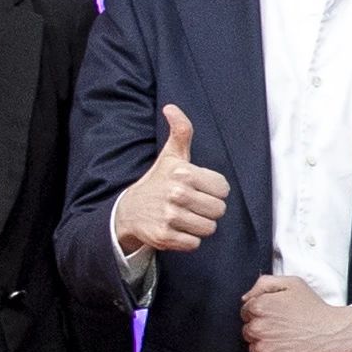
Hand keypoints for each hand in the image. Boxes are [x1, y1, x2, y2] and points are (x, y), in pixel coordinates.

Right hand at [112, 104, 232, 255]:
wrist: (128, 211)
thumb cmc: (158, 182)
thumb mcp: (171, 156)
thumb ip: (180, 131)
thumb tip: (171, 107)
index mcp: (183, 172)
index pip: (223, 188)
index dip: (214, 190)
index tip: (198, 188)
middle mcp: (176, 194)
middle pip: (219, 210)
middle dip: (208, 209)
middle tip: (191, 204)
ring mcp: (169, 217)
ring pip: (209, 228)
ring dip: (199, 225)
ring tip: (184, 216)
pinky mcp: (164, 237)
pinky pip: (195, 243)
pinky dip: (188, 239)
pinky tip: (176, 229)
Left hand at [241, 273, 351, 351]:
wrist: (334, 333)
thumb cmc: (315, 309)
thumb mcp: (293, 284)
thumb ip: (264, 284)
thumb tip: (246, 298)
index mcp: (260, 307)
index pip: (246, 312)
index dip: (262, 313)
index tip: (276, 316)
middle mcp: (258, 328)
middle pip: (248, 331)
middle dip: (262, 329)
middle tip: (283, 328)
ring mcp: (264, 349)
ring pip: (255, 348)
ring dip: (267, 345)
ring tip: (287, 339)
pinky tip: (289, 350)